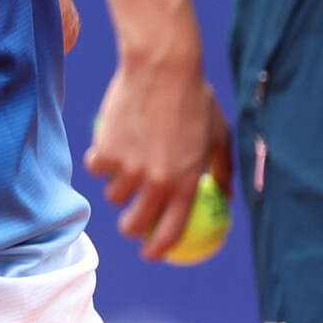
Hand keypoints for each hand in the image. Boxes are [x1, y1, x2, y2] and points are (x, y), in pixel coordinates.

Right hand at [85, 41, 230, 260]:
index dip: (159, 248)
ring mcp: (128, 168)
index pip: (171, 230)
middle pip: (133, 223)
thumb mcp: (219, 135)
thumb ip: (222, 169)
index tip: (152, 253)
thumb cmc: (196, 98)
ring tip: (126, 169)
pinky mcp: (106, 151)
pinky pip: (97, 168)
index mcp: (186, 182)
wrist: (163, 69)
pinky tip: (108, 149)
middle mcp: (156, 181)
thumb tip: (226, 196)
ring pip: (113, 195)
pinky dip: (101, 161)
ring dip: (118, 187)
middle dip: (131, 228)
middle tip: (132, 220)